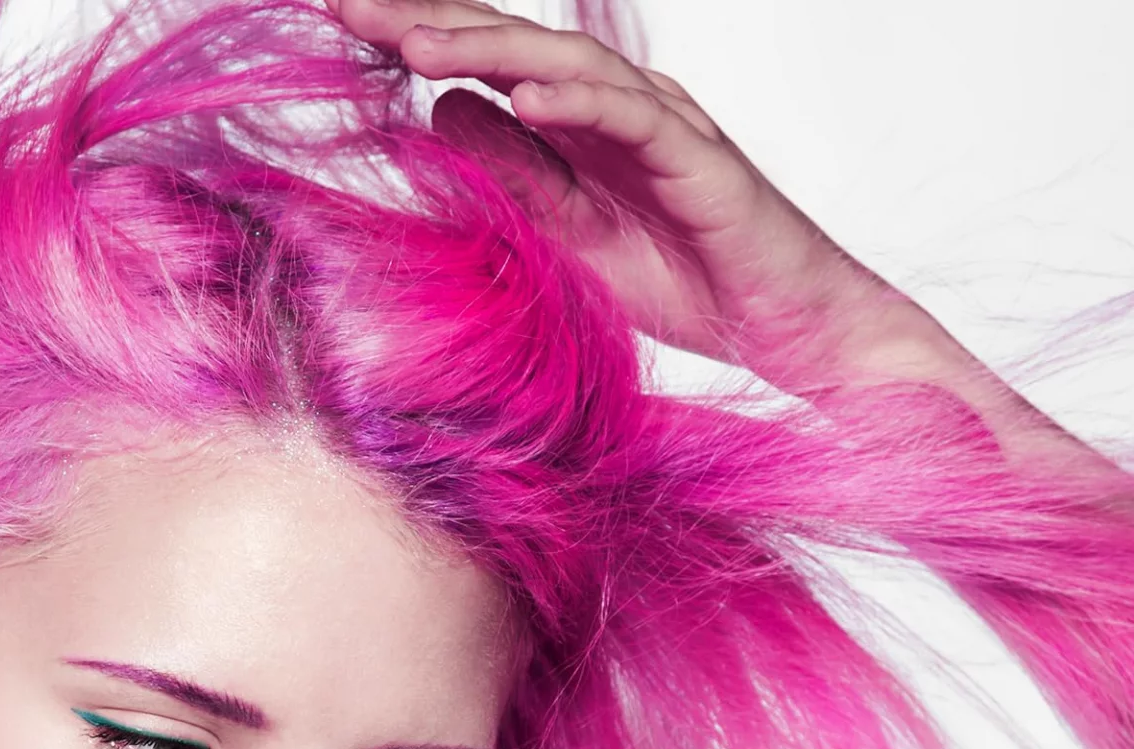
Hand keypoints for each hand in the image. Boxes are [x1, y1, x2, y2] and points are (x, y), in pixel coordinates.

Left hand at [324, 0, 944, 393]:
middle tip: (350, 5)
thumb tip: (438, 116)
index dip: (419, 41)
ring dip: (489, 49)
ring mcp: (662, 127)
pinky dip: (578, 102)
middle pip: (515, 47)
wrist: (791, 330)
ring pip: (567, 67)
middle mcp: (617, 111)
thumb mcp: (570, 237)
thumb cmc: (692, 284)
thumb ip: (511, 178)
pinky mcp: (701, 161)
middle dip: (432, 21)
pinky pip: (635, 118)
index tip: (341, 23)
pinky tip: (523, 92)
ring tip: (416, 43)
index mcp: (580, 129)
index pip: (489, 69)